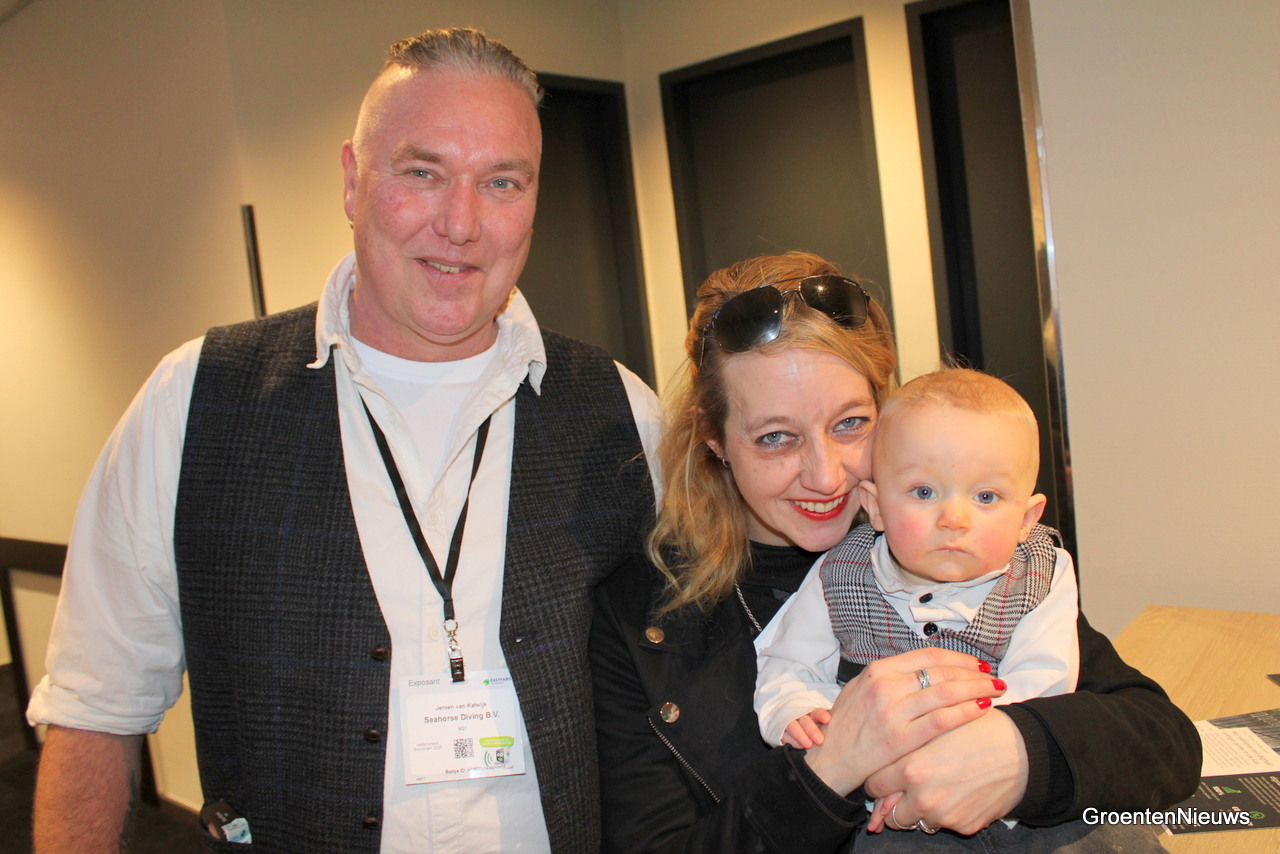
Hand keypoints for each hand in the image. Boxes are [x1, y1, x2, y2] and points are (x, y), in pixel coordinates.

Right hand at [781, 709, 831, 748]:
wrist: (791, 727)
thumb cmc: (815, 728)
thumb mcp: (821, 723)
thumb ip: (830, 724)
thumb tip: (851, 724)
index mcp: (812, 712)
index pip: (816, 711)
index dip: (821, 715)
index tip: (827, 720)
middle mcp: (800, 716)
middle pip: (805, 719)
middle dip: (811, 729)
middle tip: (820, 740)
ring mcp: (789, 723)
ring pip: (793, 725)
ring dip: (800, 735)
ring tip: (808, 745)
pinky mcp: (781, 731)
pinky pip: (784, 734)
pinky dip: (791, 740)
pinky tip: (798, 746)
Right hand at [803, 648, 1002, 795]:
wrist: (828, 760)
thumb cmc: (844, 725)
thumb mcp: (859, 689)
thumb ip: (889, 676)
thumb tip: (923, 668)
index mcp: (878, 670)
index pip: (929, 656)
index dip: (959, 658)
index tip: (977, 664)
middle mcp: (886, 686)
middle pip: (942, 671)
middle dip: (974, 673)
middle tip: (993, 678)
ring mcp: (893, 712)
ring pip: (946, 692)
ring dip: (977, 689)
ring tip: (995, 690)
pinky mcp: (900, 738)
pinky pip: (942, 720)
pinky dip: (966, 711)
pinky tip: (982, 709)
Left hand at [865, 707, 1028, 834]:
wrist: (1023, 752)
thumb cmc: (978, 731)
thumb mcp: (936, 728)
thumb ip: (906, 746)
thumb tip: (882, 759)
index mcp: (912, 769)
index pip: (875, 786)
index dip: (878, 780)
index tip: (883, 776)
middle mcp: (924, 798)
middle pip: (891, 814)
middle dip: (893, 803)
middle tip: (902, 789)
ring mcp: (945, 816)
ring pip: (916, 821)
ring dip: (918, 809)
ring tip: (933, 788)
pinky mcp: (964, 826)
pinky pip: (943, 824)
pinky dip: (945, 812)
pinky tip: (956, 792)